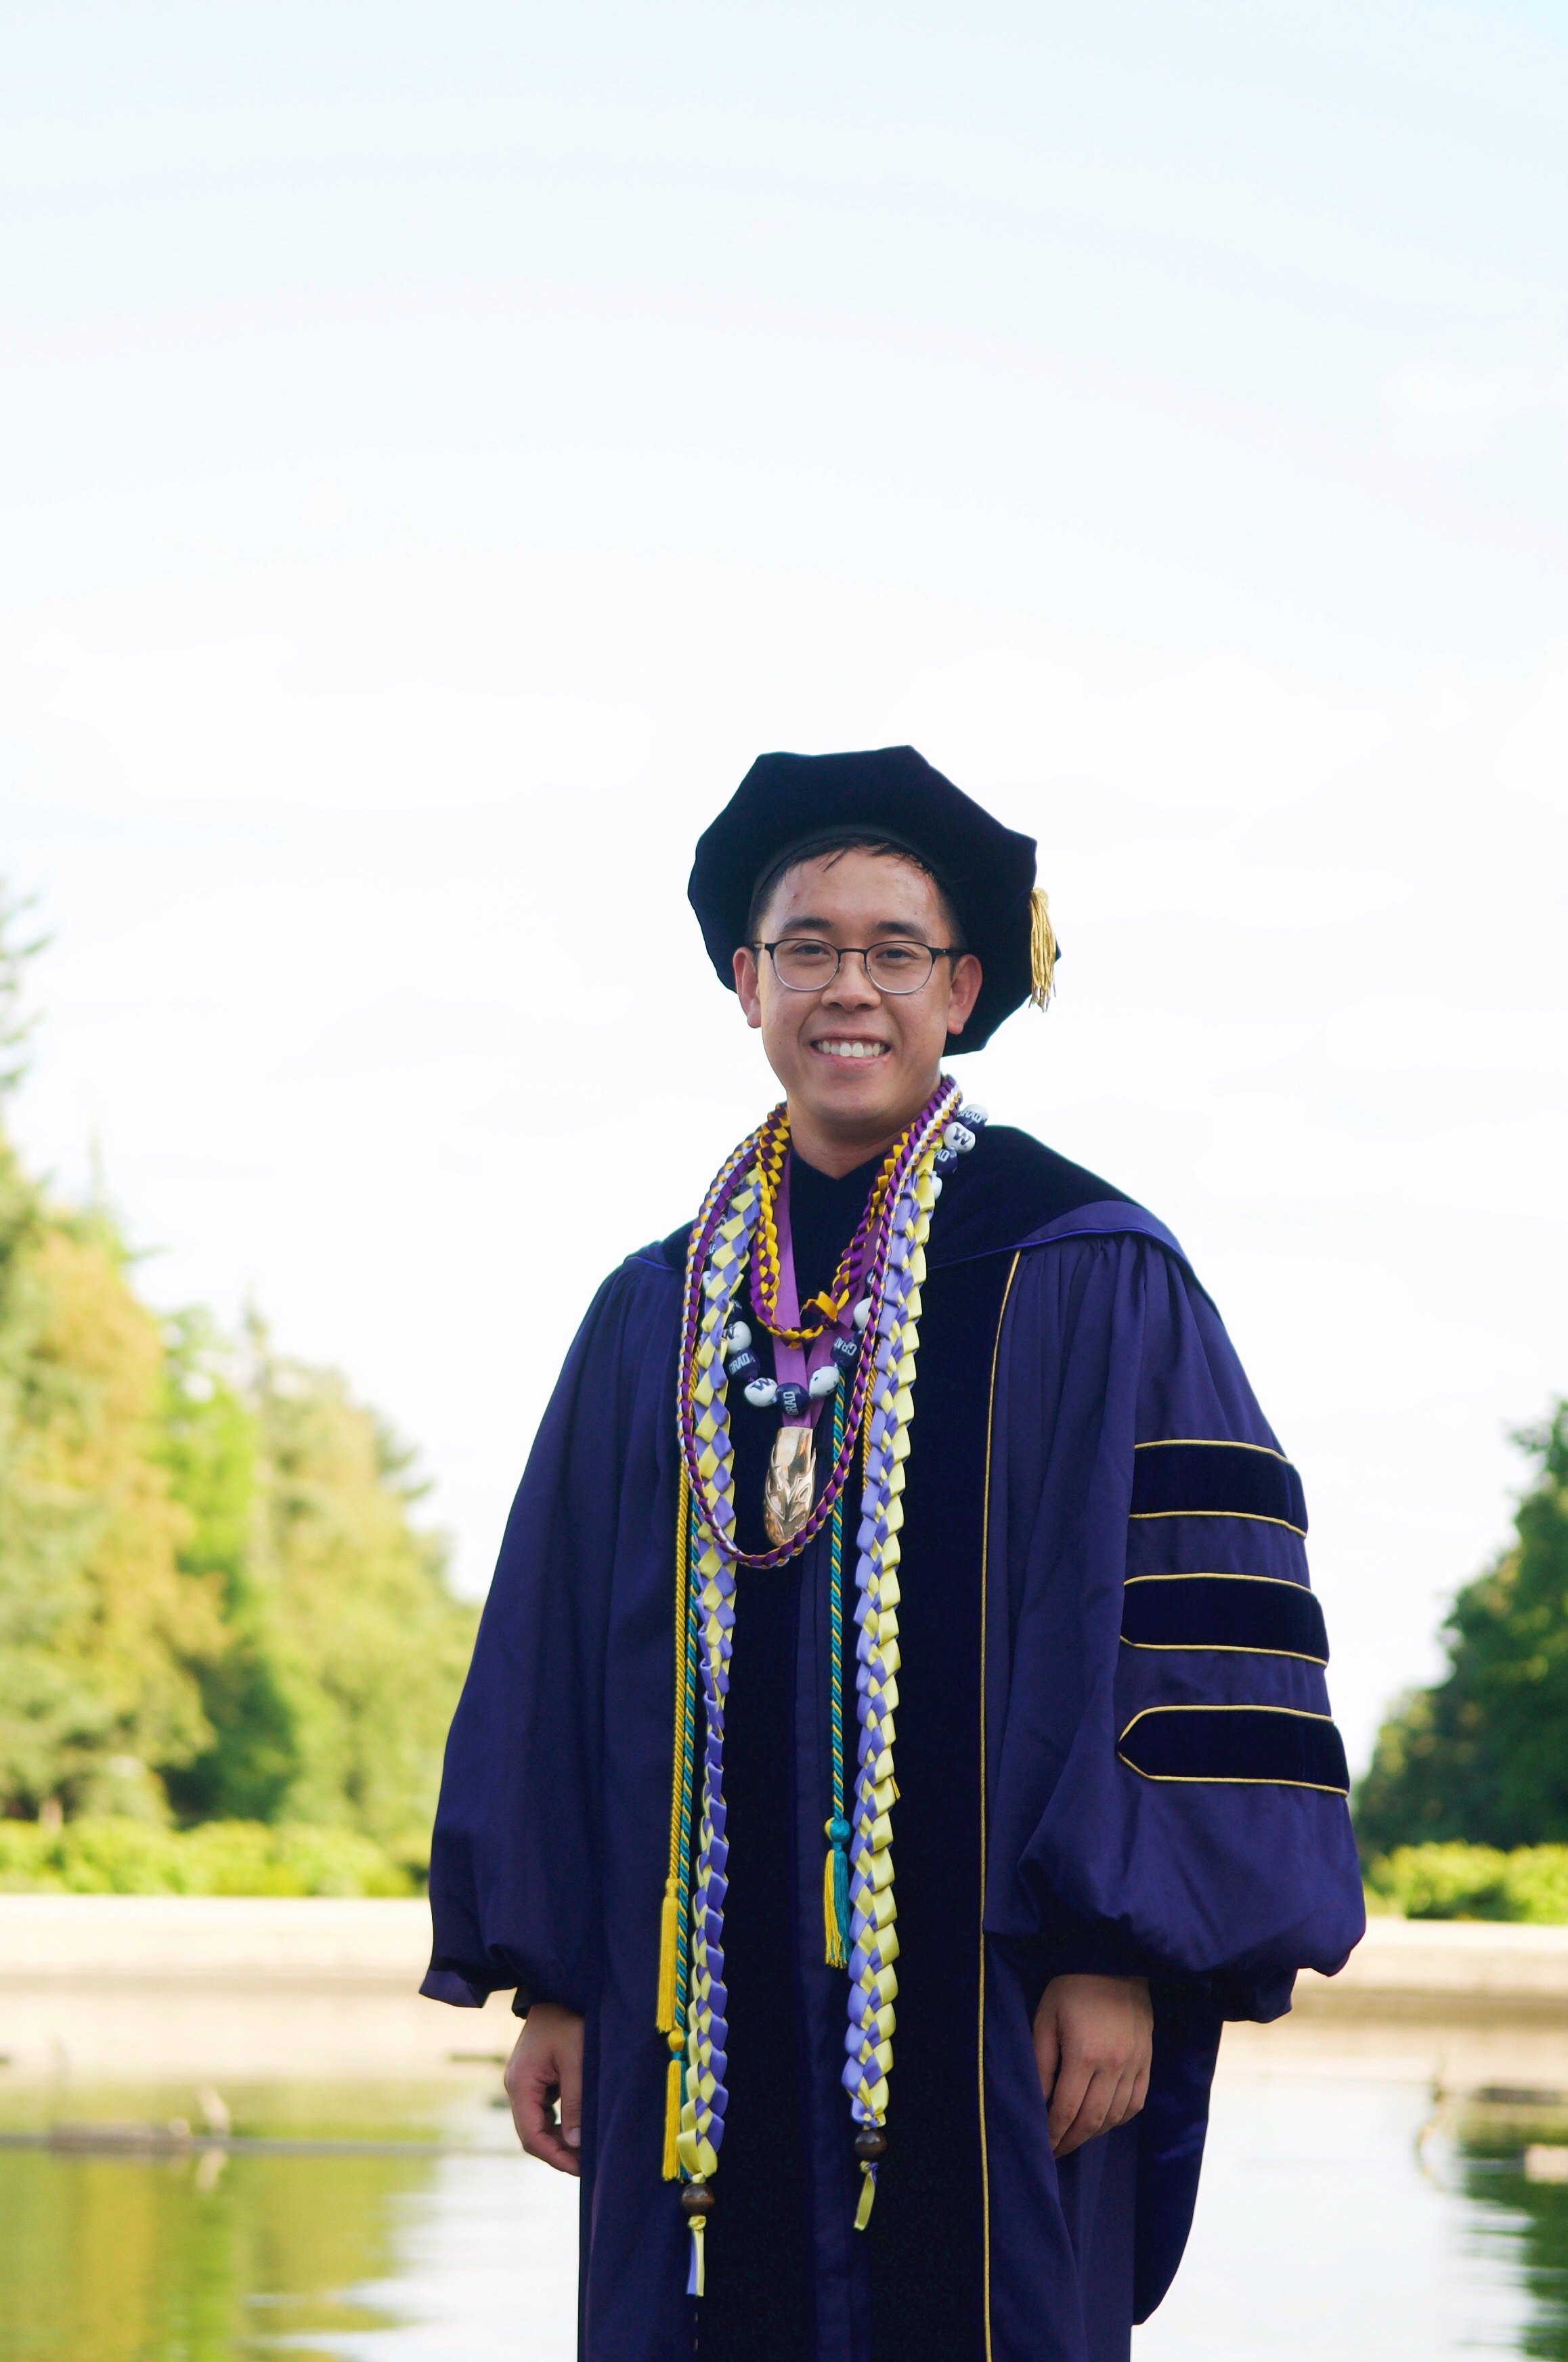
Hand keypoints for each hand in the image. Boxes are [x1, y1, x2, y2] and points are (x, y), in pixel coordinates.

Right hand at [504, 2002, 584, 2174]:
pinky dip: (559, 2124)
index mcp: (521, 2084)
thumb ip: (575, 2101)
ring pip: (537, 2124)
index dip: (555, 2157)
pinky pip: (543, 2111)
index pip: (531, 2136)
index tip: (580, 2169)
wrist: (558, 1990)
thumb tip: (576, 2143)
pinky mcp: (533, 2079)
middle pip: (532, 2134)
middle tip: (588, 2164)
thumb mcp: (577, 2059)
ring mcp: (523, 2083)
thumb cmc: (569, 2020)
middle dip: (558, 2152)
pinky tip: (578, 2129)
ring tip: (586, 2150)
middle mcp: (516, 2086)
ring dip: (559, 2139)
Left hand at [1031, 1973, 1151, 2157]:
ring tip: (1075, 2136)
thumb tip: (1037, 2101)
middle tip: (1055, 2150)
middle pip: (1091, 2121)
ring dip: (1093, 2133)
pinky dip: (1119, 2118)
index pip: (1065, 2110)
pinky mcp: (1147, 2060)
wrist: (1114, 1961)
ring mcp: (1134, 2065)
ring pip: (1115, 2116)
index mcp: (1084, 2055)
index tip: (1042, 2147)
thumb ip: (1041, 2062)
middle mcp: (1113, 2066)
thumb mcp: (1046, 2018)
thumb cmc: (1071, 1987)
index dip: (1053, 2134)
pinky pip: (1136, 2103)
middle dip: (1070, 2140)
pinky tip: (1104, 2120)